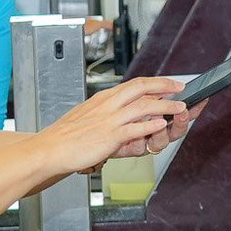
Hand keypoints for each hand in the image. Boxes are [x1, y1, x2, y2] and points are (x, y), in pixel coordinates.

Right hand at [44, 76, 186, 175]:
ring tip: (180, 108)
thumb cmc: (66, 136)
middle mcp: (108, 105)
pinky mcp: (109, 137)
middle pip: (142, 88)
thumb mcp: (86, 114)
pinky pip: (134, 129)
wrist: (49, 149)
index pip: (134, 84)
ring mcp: (109, 120)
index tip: (168, 83)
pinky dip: (150, 126)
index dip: (155, 82)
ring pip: (144, 107)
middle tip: (180, 88)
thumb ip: (105, 109)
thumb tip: (120, 107)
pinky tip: (162, 124)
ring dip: (165, 106)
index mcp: (103, 99)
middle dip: (164, 86)